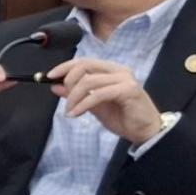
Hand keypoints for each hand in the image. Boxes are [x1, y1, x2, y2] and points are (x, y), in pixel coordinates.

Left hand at [47, 58, 161, 144]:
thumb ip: (77, 95)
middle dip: (68, 81)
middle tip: (63, 98)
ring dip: (74, 97)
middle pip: (85, 66)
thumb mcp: (94, 105)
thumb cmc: (123, 118)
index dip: (65, 67)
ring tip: (69, 111)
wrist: (145, 132)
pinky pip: (98, 94)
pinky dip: (83, 104)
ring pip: (89, 81)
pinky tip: (76, 114)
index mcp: (111, 70)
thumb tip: (55, 86)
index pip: (83, 61)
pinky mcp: (128, 90)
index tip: (50, 76)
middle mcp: (118, 70)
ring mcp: (124, 79)